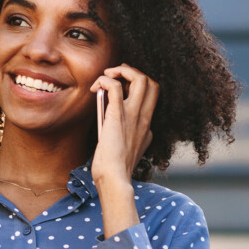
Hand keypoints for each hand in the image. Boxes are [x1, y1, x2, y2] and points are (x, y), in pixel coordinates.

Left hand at [89, 64, 158, 236]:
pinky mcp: (117, 116)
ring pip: (140, 78)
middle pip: (152, 82)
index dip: (136, 85)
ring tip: (107, 75)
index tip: (120, 86)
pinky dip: (106, 80)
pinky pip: (116, 87)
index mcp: (147, 125)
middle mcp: (144, 118)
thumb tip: (122, 125)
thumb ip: (132, 137)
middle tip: (114, 76)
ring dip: (122, 70)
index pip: (151, 95)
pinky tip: (96, 86)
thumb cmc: (115, 169)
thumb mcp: (130, 151)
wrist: (114, 178)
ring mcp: (133, 115)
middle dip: (133, 72)